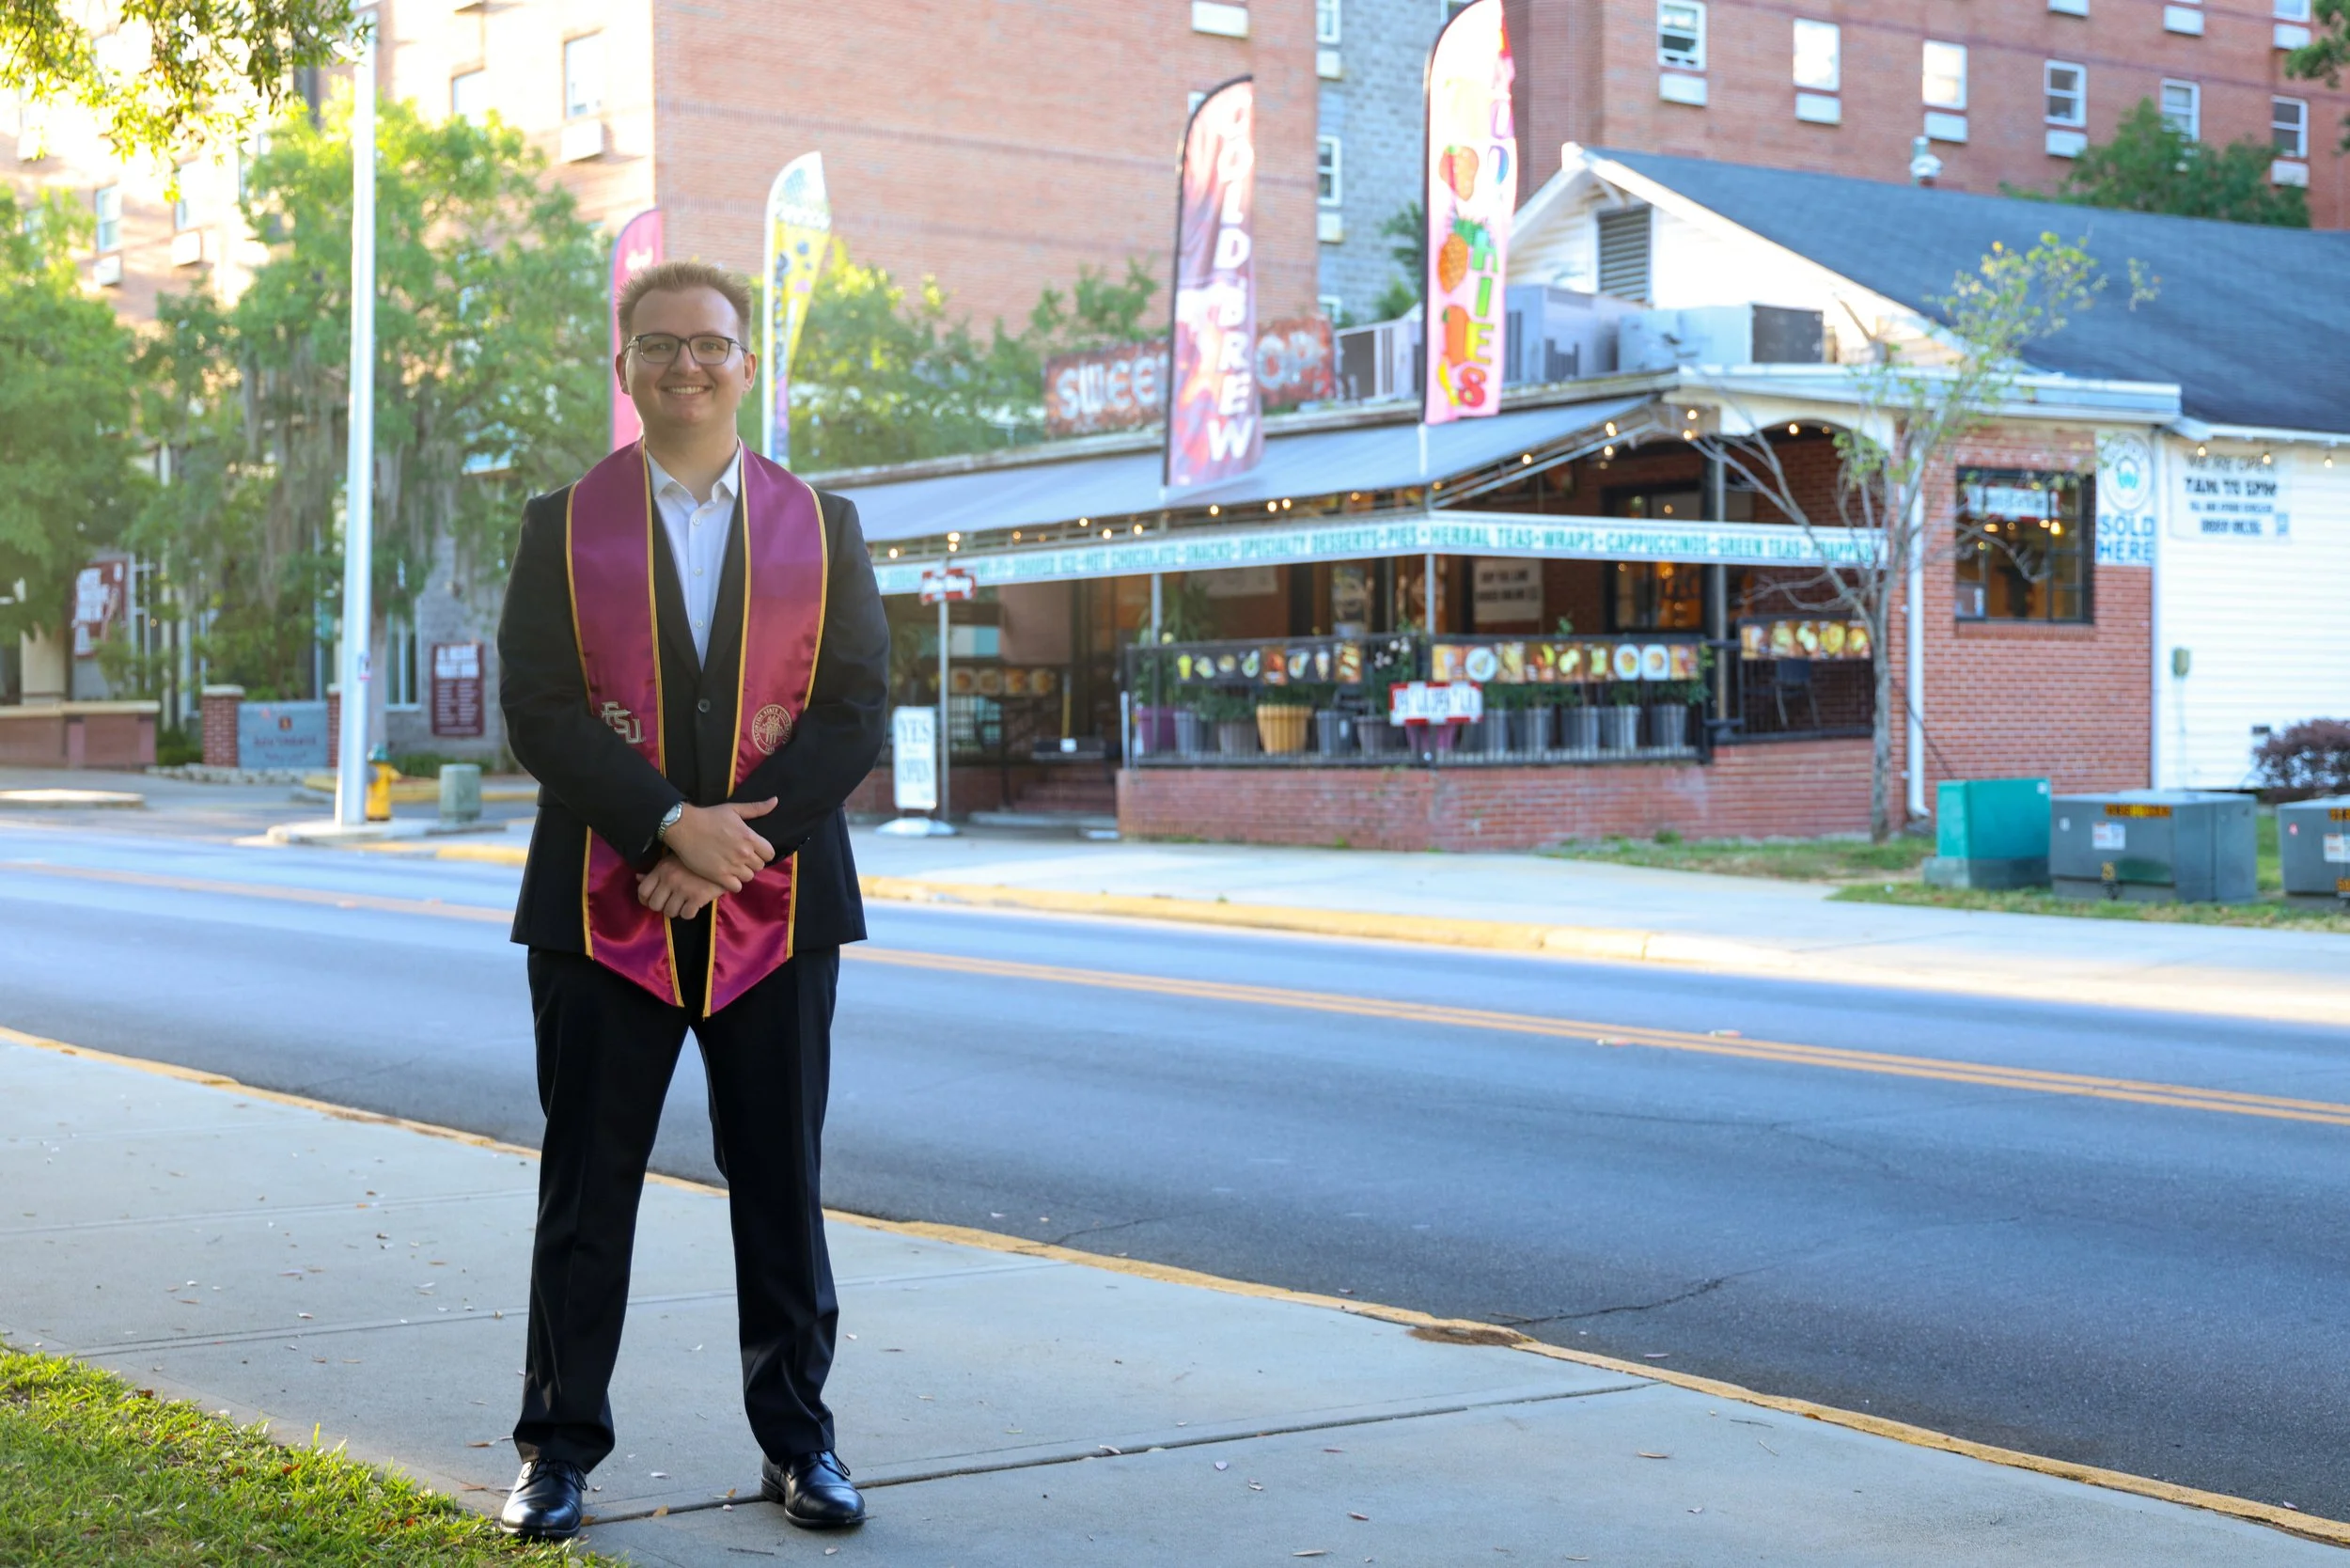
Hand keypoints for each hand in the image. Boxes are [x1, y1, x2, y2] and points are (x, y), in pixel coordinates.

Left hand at [637, 856, 727, 918]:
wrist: (724, 858)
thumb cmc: (696, 859)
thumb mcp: (672, 860)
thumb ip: (656, 871)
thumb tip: (638, 878)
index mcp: (662, 869)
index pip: (643, 891)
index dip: (645, 900)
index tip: (654, 901)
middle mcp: (670, 879)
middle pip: (654, 905)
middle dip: (661, 907)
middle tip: (670, 903)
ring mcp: (684, 889)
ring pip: (669, 912)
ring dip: (676, 911)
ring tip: (683, 904)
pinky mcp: (698, 897)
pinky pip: (686, 915)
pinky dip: (689, 913)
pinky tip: (693, 906)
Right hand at [660, 798, 777, 890]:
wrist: (685, 827)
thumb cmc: (710, 816)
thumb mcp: (735, 809)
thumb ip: (757, 808)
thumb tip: (775, 801)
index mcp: (750, 838)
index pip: (770, 854)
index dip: (763, 853)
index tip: (753, 851)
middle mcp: (744, 854)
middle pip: (760, 866)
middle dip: (752, 862)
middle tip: (740, 857)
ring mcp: (732, 866)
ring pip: (748, 877)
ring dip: (742, 873)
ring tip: (732, 866)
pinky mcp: (719, 876)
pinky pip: (736, 887)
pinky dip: (733, 883)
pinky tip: (726, 875)